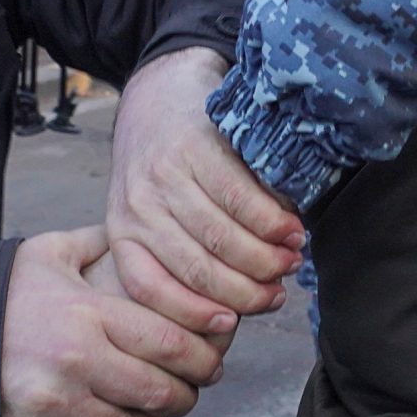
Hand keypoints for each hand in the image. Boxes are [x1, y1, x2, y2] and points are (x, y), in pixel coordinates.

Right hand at [0, 227, 225, 416]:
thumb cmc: (3, 296)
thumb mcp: (50, 253)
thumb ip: (103, 242)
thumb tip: (148, 232)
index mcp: (88, 313)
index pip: (173, 342)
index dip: (206, 355)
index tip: (216, 357)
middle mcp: (76, 360)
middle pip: (163, 392)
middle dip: (189, 393)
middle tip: (193, 387)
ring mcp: (55, 403)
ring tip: (161, 416)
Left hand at [105, 47, 303, 334]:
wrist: (165, 91)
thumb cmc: (170, 167)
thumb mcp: (155, 211)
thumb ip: (184, 254)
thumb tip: (236, 308)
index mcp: (124, 230)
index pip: (150, 287)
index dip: (191, 314)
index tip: (228, 325)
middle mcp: (138, 205)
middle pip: (196, 268)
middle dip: (244, 291)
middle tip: (277, 295)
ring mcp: (166, 174)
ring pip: (221, 238)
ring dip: (265, 258)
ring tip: (292, 261)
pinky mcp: (197, 146)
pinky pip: (241, 198)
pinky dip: (272, 222)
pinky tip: (292, 230)